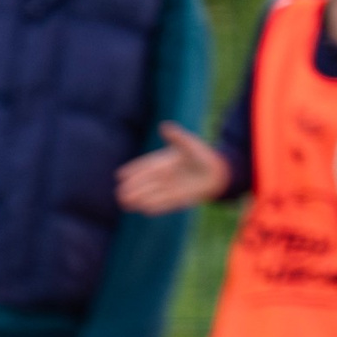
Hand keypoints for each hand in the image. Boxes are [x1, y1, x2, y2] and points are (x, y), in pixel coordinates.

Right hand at [115, 121, 231, 215]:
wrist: (217, 173)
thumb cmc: (203, 155)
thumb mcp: (189, 144)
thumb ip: (176, 137)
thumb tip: (164, 126)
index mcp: (164, 161)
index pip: (146, 166)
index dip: (134, 170)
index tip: (121, 175)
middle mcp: (165, 175)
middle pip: (145, 183)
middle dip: (133, 188)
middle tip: (119, 193)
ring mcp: (170, 187)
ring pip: (151, 194)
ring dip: (139, 199)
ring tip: (125, 203)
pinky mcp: (177, 199)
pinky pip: (163, 203)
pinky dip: (154, 206)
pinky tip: (142, 210)